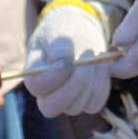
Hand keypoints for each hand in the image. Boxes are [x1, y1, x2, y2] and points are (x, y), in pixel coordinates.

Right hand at [24, 0, 113, 116]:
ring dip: (90, 81)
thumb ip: (58, 47)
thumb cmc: (62, 31)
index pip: (37, 87)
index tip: (68, 58)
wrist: (78, 33)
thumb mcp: (57, 32)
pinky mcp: (84, 102)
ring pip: (76, 106)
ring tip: (97, 55)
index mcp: (33, 77)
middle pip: (51, 107)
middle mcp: (46, 96)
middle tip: (87, 58)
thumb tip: (62, 61)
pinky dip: (101, 84)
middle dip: (72, 85)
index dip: (52, 76)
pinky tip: (103, 65)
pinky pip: (94, 103)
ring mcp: (65, 102)